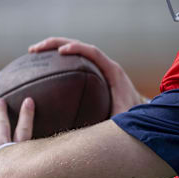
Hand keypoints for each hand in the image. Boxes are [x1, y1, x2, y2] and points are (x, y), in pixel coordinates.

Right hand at [29, 37, 145, 115]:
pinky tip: (43, 66)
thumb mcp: (121, 120)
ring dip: (54, 48)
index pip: (93, 53)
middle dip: (56, 44)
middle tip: (34, 49)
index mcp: (112, 71)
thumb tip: (91, 134)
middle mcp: (105, 66)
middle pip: (79, 46)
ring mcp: (100, 67)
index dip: (77, 48)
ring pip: (75, 51)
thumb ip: (110, 125)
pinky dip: (60, 60)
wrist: (144, 112)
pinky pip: (76, 60)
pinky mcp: (95, 72)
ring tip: (34, 52)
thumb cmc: (132, 116)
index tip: (60, 52)